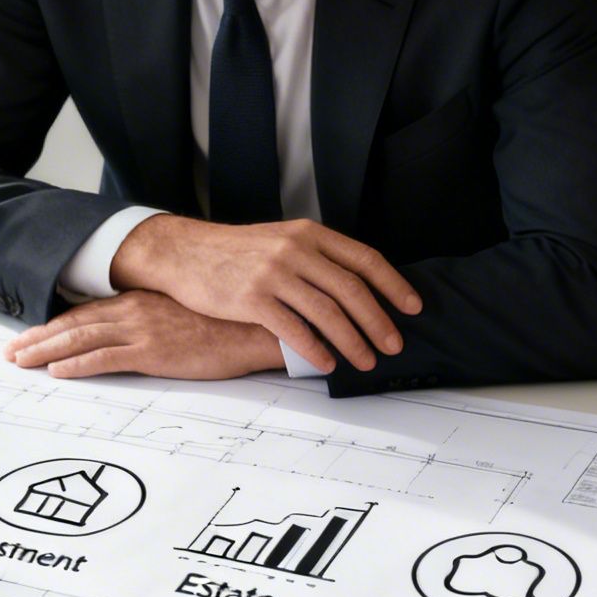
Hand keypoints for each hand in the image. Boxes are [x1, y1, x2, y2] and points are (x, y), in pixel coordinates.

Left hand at [2, 290, 284, 380]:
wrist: (256, 326)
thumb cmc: (226, 322)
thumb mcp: (184, 311)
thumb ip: (157, 317)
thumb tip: (140, 331)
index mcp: (140, 300)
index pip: (86, 312)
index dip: (54, 325)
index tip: (30, 335)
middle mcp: (134, 310)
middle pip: (74, 323)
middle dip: (38, 337)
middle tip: (10, 351)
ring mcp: (141, 329)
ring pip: (80, 338)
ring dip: (45, 351)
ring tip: (19, 362)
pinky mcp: (152, 351)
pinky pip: (104, 358)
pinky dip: (76, 365)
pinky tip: (57, 372)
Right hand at [108, 215, 421, 374]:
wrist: (184, 253)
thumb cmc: (235, 252)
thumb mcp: (281, 240)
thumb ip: (316, 258)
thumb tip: (356, 289)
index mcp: (309, 234)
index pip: (364, 258)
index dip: (393, 285)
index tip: (412, 308)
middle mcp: (296, 250)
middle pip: (351, 290)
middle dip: (379, 322)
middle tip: (393, 345)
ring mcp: (274, 273)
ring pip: (327, 312)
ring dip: (353, 341)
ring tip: (366, 361)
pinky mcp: (252, 298)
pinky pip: (293, 329)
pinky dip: (315, 349)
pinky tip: (326, 363)